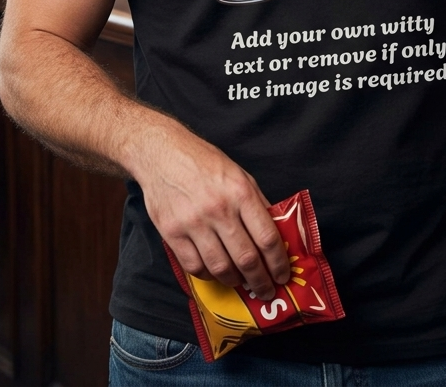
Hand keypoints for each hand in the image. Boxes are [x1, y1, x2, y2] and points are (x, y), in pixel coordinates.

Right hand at [135, 119, 289, 300]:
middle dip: (261, 281)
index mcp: (240, 192)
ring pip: (221, 268)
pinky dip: (208, 276)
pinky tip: (215, 272)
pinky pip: (194, 266)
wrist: (162, 154)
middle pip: (246, 258)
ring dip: (235, 281)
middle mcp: (218, 209)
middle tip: (267, 291)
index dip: (278, 262)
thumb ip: (257, 204)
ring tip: (241, 282)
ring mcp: (193, 223)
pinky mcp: (172, 233)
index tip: (283, 275)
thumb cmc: (204, 163)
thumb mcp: (239, 175)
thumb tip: (276, 234)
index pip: (267, 237)